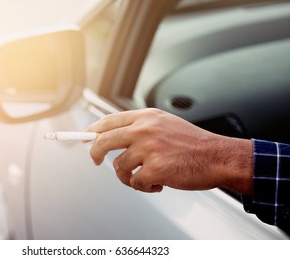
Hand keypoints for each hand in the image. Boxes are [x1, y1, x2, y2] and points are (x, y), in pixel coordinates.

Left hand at [85, 108, 252, 194]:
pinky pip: (135, 182)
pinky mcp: (154, 168)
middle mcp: (144, 129)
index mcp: (146, 117)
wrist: (218, 157)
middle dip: (94, 153)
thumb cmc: (193, 144)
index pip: (109, 121)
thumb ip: (140, 128)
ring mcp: (148, 148)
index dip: (93, 131)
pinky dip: (144, 187)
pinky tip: (159, 183)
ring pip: (118, 166)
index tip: (85, 138)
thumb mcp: (164, 124)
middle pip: (103, 141)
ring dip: (128, 176)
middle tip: (95, 161)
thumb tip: (113, 137)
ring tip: (145, 177)